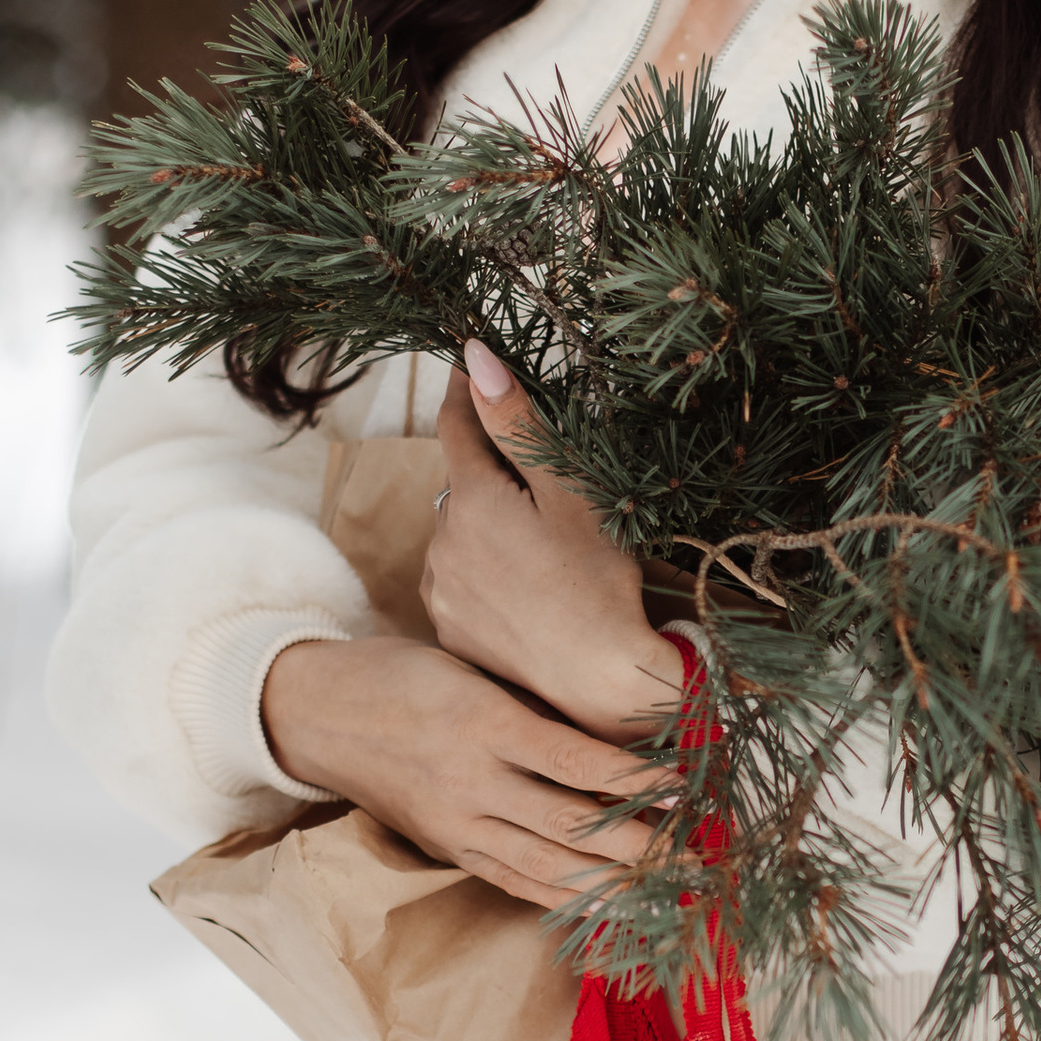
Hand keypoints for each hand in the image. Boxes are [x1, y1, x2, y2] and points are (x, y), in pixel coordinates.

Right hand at [259, 634, 659, 910]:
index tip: (687, 784)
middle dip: (641, 844)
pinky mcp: (447, 848)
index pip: (577, 763)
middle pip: (572, 826)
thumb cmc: (401, 675)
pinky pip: (515, 881)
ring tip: (667, 887)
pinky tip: (609, 903)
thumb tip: (613, 728)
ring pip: (548, 866)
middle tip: (697, 852)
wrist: (316, 713)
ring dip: (613, 882)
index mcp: (483, 723)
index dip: (637, 781)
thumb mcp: (469, 668)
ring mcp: (458, 824)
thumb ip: (532, 705)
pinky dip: (566, 897)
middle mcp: (472, 782)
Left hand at [421, 341, 682, 742]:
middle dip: (493, 475)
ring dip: (487, 528)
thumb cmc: (597, 581)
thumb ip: (516, 422)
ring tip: (542, 552)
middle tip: (544, 485)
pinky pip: (461, 584)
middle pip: (462, 487)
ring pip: (460, 536)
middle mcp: (441, 543)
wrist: (599, 685)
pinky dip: (486, 576)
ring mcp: (441, 591)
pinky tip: (527, 591)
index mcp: (471, 499)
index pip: (457, 425)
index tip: (470, 364)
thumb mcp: (570, 491)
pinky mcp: (450, 632)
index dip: (465, 391)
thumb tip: (473, 355)